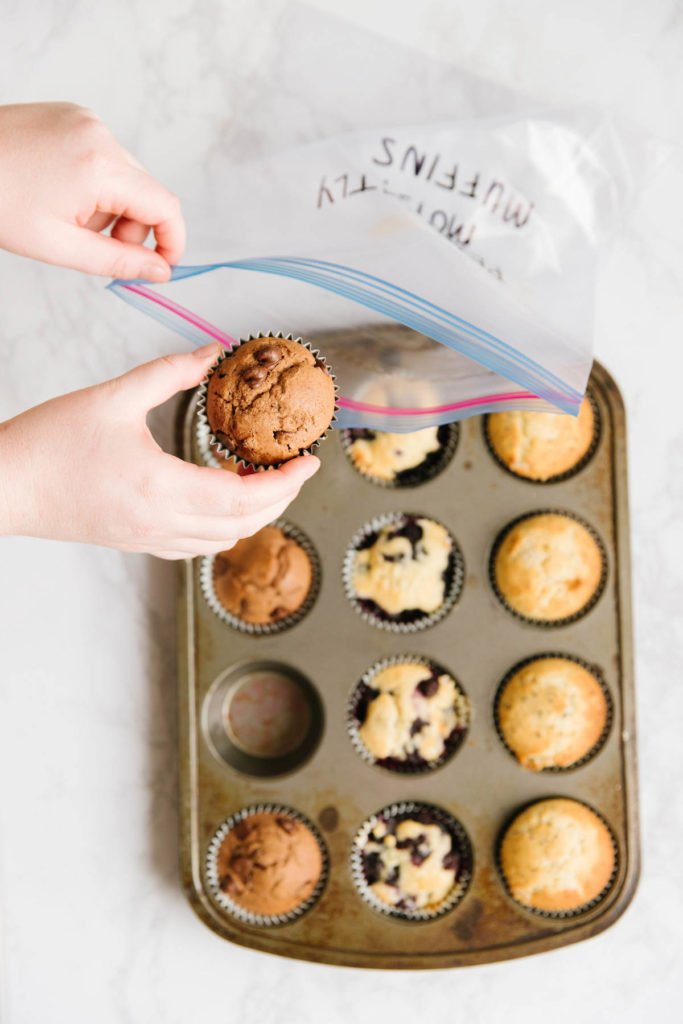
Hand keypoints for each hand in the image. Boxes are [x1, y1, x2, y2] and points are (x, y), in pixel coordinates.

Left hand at [0, 102, 184, 280]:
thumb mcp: (58, 245)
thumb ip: (118, 261)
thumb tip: (160, 271)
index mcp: (100, 166)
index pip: (165, 207)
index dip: (172, 241)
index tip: (163, 266)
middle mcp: (100, 134)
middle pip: (147, 192)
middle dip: (132, 227)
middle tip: (94, 246)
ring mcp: (86, 120)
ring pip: (125, 176)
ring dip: (110, 205)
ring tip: (67, 216)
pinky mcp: (73, 115)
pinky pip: (104, 156)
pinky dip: (94, 182)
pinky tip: (60, 191)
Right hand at [0, 344, 319, 558]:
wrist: (3, 487)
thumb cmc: (49, 443)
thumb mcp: (113, 396)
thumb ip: (170, 373)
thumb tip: (214, 353)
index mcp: (162, 487)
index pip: (246, 496)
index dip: (287, 481)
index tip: (309, 461)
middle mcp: (162, 522)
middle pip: (245, 524)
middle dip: (280, 498)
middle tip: (294, 469)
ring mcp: (149, 538)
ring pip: (223, 540)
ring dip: (253, 515)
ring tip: (262, 479)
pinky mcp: (136, 542)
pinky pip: (195, 547)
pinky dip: (222, 528)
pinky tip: (221, 500)